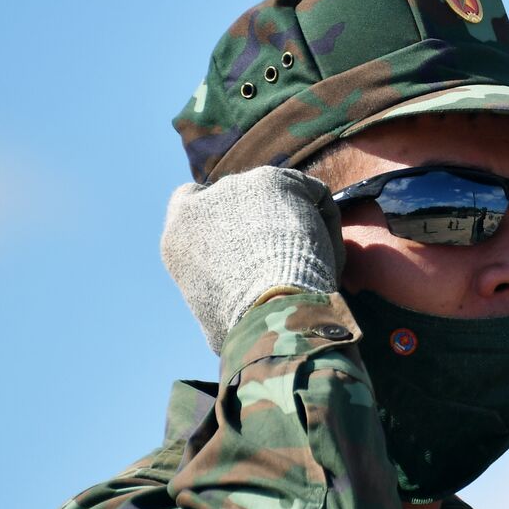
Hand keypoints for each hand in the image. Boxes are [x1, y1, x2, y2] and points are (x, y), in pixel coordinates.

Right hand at [160, 167, 344, 353]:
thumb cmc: (245, 328)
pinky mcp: (274, 180)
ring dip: (298, 225)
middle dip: (266, 222)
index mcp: (179, 235)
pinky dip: (326, 224)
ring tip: (314, 266)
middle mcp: (201, 203)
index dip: (227, 223)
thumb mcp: (215, 320)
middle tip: (292, 259)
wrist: (269, 312)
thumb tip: (236, 317)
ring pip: (279, 198)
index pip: (194, 208)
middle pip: (240, 199)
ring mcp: (238, 187)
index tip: (254, 248)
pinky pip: (313, 196)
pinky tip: (330, 255)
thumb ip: (220, 298)